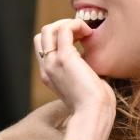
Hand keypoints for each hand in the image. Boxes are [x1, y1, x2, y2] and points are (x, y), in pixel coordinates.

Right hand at [34, 19, 115, 139]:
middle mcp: (47, 67)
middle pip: (43, 34)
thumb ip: (82, 73)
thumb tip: (92, 64)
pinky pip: (64, 29)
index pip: (45, 46)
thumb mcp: (84, 86)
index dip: (60, 38)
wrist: (93, 115)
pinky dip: (76, 24)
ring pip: (49, 29)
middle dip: (62, 27)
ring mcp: (53, 62)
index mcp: (49, 75)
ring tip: (85, 32)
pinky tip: (89, 32)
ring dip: (68, 24)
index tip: (80, 40)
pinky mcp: (65, 58)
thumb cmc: (96, 106)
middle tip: (82, 34)